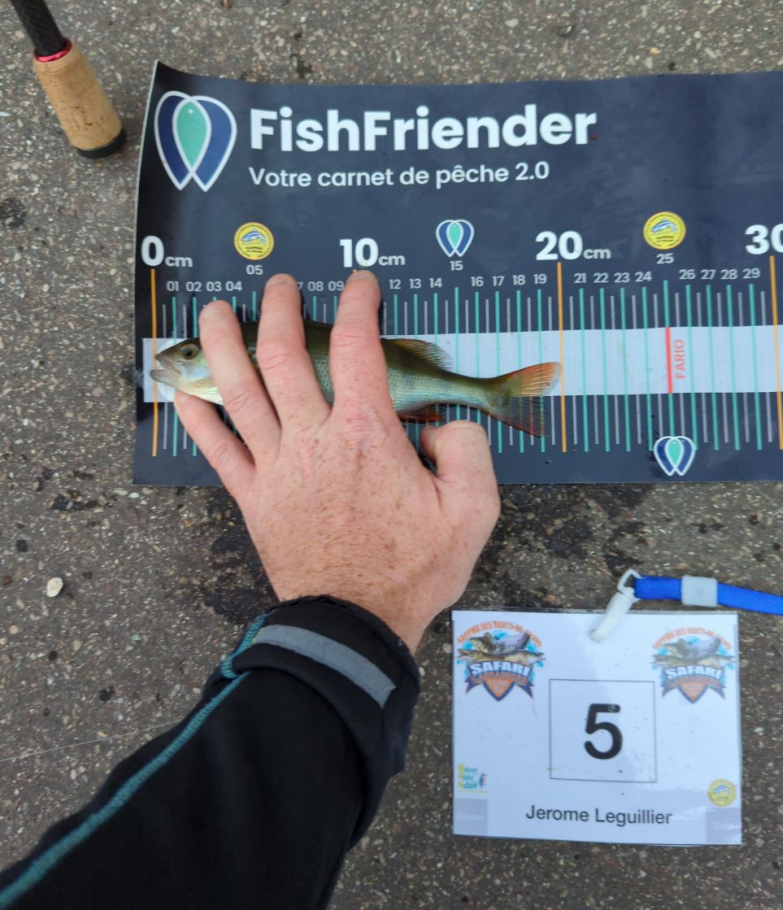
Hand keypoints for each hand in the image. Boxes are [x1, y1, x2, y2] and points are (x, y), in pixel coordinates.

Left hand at [174, 272, 499, 650]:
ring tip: (212, 310)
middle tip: (280, 286)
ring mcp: (275, 466)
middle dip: (279, 308)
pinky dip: (196, 414)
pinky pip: (215, 447)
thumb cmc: (411, 570)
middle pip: (283, 354)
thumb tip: (438, 424)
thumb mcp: (473, 510)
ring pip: (239, 389)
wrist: (354, 625)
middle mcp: (313, 439)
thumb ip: (467, 449)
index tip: (360, 285)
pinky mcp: (253, 496)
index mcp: (366, 435)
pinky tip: (181, 388)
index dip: (359, 304)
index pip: (358, 347)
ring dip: (222, 343)